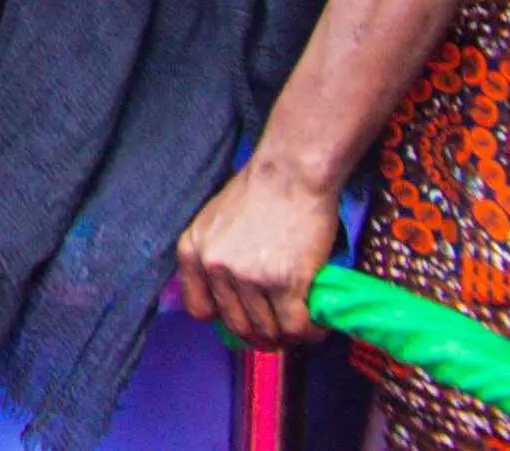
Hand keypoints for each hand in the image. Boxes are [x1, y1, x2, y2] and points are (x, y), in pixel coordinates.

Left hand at [174, 164, 340, 348]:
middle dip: (261, 336)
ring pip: (267, 331)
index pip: (199, 310)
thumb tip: (230, 296)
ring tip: (302, 327)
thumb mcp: (215, 222)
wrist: (291, 173)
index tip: (245, 321)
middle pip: (237, 326)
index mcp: (193, 251)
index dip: (225, 321)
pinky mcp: (284, 282)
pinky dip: (309, 333)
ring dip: (287, 337)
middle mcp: (215, 267)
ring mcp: (249, 277)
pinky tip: (316, 325)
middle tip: (281, 331)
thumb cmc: (259, 191)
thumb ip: (215, 255)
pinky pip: (295, 327)